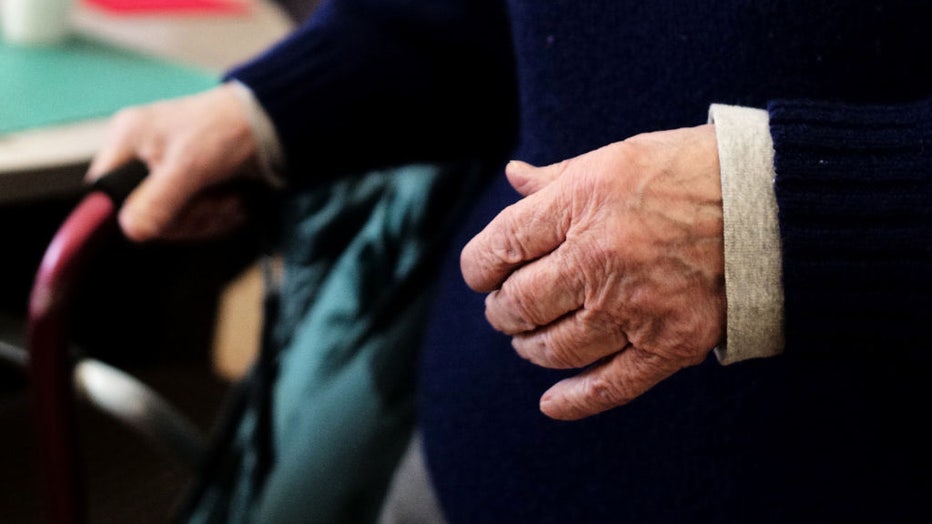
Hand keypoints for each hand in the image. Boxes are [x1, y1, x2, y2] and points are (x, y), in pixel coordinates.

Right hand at [86, 83, 262, 241]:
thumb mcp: (190, 166)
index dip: (128, 212)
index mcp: (128, 140)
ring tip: (229, 200)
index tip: (161, 219)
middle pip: (141, 214)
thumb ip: (159, 200)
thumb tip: (131, 231)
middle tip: (212, 205)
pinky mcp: (190, 188)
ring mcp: (166, 174)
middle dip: (183, 218)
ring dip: (206, 219)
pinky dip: (216, 216)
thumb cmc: (227, 129)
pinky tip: (232, 202)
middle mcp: (141, 157)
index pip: (103, 190)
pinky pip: (192, 219)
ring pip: (170, 221)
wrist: (270, 125)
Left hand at [460, 125, 724, 419]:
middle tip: (507, 307)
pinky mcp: (668, 345)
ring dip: (530, 347)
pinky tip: (551, 403)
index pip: (498, 248)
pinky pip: (608, 386)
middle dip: (502, 310)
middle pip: (519, 303)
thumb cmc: (690, 171)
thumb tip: (512, 180)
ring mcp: (633, 307)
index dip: (479, 268)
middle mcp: (599, 257)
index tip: (483, 274)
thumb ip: (557, 178)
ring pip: (553, 348)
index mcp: (580, 203)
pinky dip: (573, 400)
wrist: (773, 203)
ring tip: (530, 338)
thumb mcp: (616, 157)